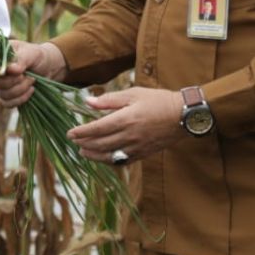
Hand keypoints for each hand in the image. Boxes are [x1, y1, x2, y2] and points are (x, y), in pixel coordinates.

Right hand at [0, 40, 64, 106]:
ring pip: (1, 94)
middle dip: (11, 81)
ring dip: (19, 89)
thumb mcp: (31, 53)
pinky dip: (21, 99)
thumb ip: (20, 59)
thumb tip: (10, 69)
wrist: (48, 67)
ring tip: (31, 80)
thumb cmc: (37, 56)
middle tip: (25, 75)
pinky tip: (31, 90)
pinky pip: (7, 103)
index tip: (15, 71)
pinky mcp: (6, 97)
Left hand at [68, 87, 186, 163]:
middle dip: (84, 144)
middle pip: (100, 144)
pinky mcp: (144, 154)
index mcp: (126, 119)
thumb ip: (109, 100)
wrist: (184, 116)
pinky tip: (102, 158)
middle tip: (73, 142)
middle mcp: (130, 135)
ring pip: (110, 156)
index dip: (81, 132)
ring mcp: (137, 147)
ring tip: (83, 152)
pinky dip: (109, 161)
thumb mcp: (133, 94)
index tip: (70, 132)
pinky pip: (123, 161)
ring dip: (94, 155)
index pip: (97, 129)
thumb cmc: (158, 100)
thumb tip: (88, 102)